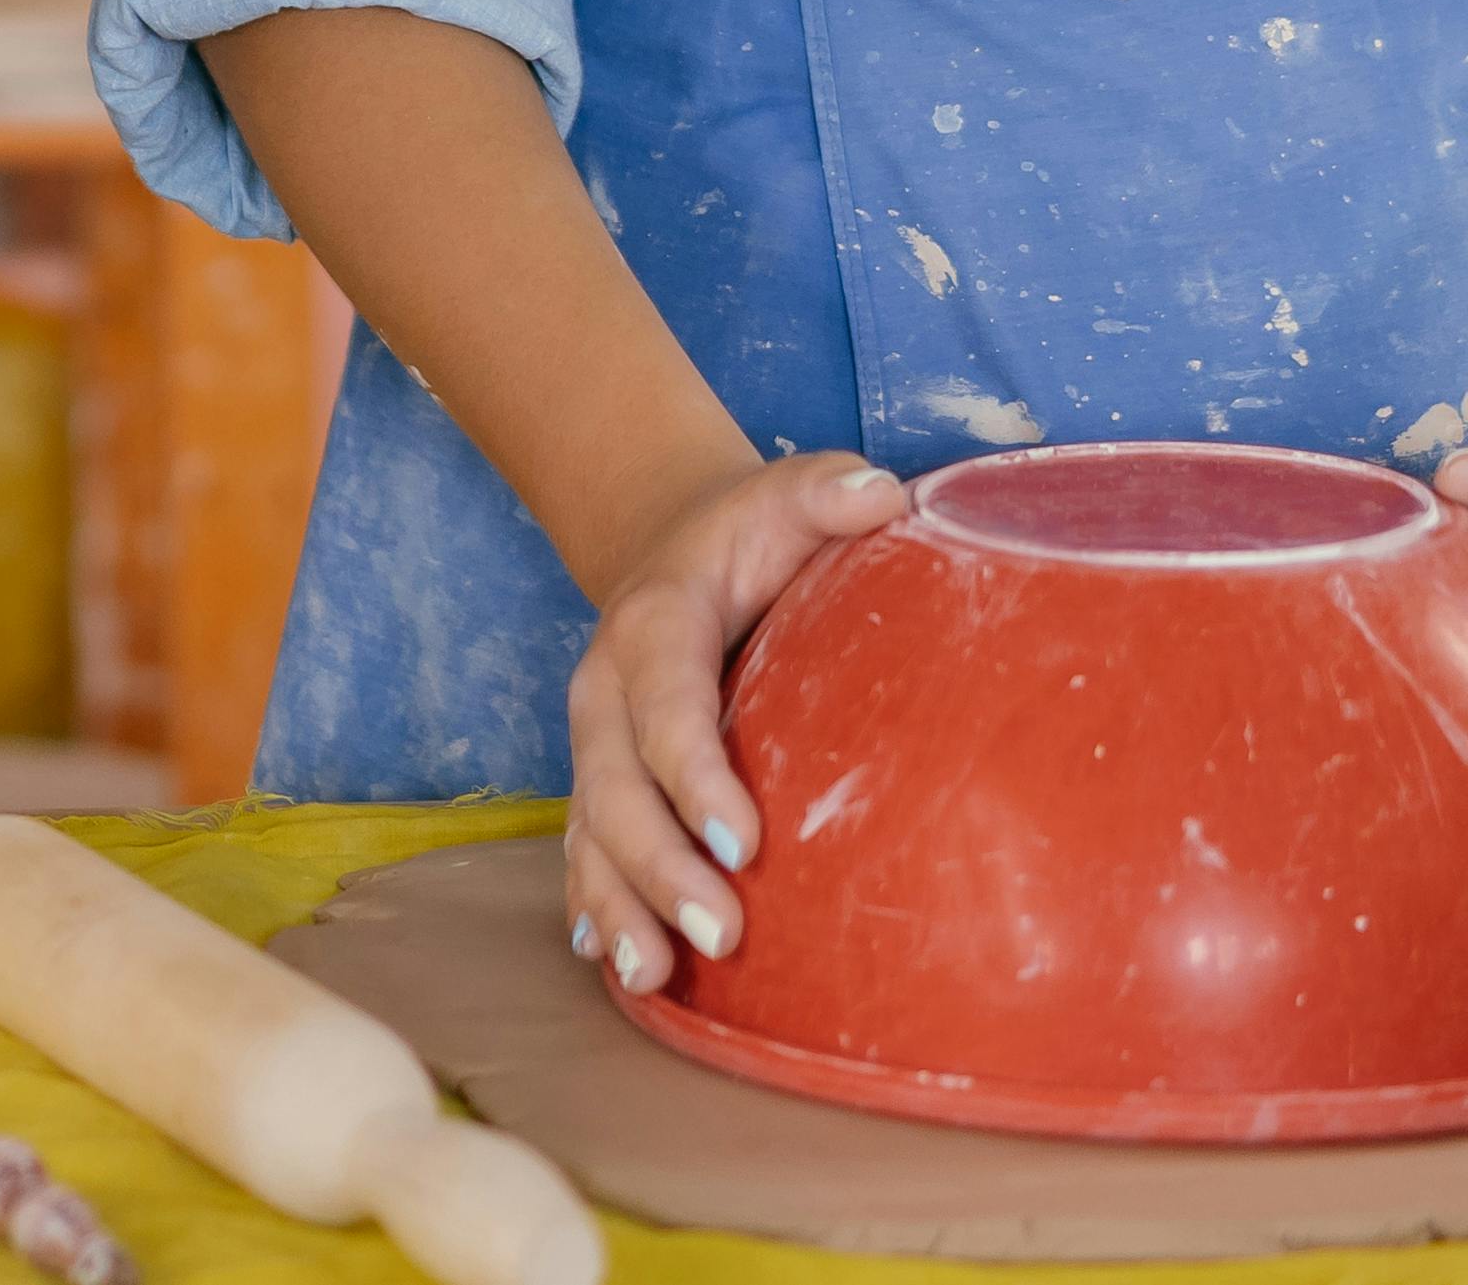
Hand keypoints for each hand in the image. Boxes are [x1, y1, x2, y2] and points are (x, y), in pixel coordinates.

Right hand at [558, 451, 907, 995]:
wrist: (669, 543)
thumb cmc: (749, 534)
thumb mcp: (784, 495)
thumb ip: (827, 490)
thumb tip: (882, 496)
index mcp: (651, 625)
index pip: (666, 708)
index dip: (695, 776)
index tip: (745, 842)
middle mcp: (604, 693)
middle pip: (617, 790)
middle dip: (661, 868)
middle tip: (723, 935)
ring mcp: (595, 746)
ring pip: (591, 835)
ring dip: (621, 907)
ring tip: (655, 977)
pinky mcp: (601, 783)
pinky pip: (586, 853)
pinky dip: (596, 908)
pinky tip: (620, 964)